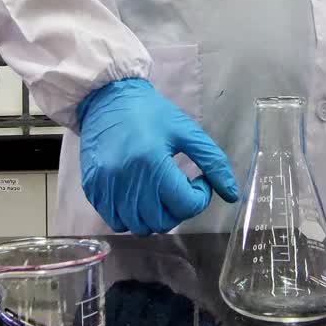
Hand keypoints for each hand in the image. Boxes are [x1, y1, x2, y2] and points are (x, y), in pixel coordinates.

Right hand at [77, 78, 238, 233]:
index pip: (185, 205)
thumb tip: (232, 195)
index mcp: (153, 162)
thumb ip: (213, 162)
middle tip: (179, 189)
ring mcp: (106, 187)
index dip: (200, 198)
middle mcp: (127, 179)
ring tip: (158, 194)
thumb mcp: (187, 131)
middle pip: (162, 221)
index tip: (198, 181)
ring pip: (139, 227)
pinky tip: (138, 196)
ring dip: (155, 216)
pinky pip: (116, 221)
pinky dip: (131, 217)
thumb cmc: (151, 113)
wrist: (107, 98)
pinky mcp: (92, 190)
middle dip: (178, 209)